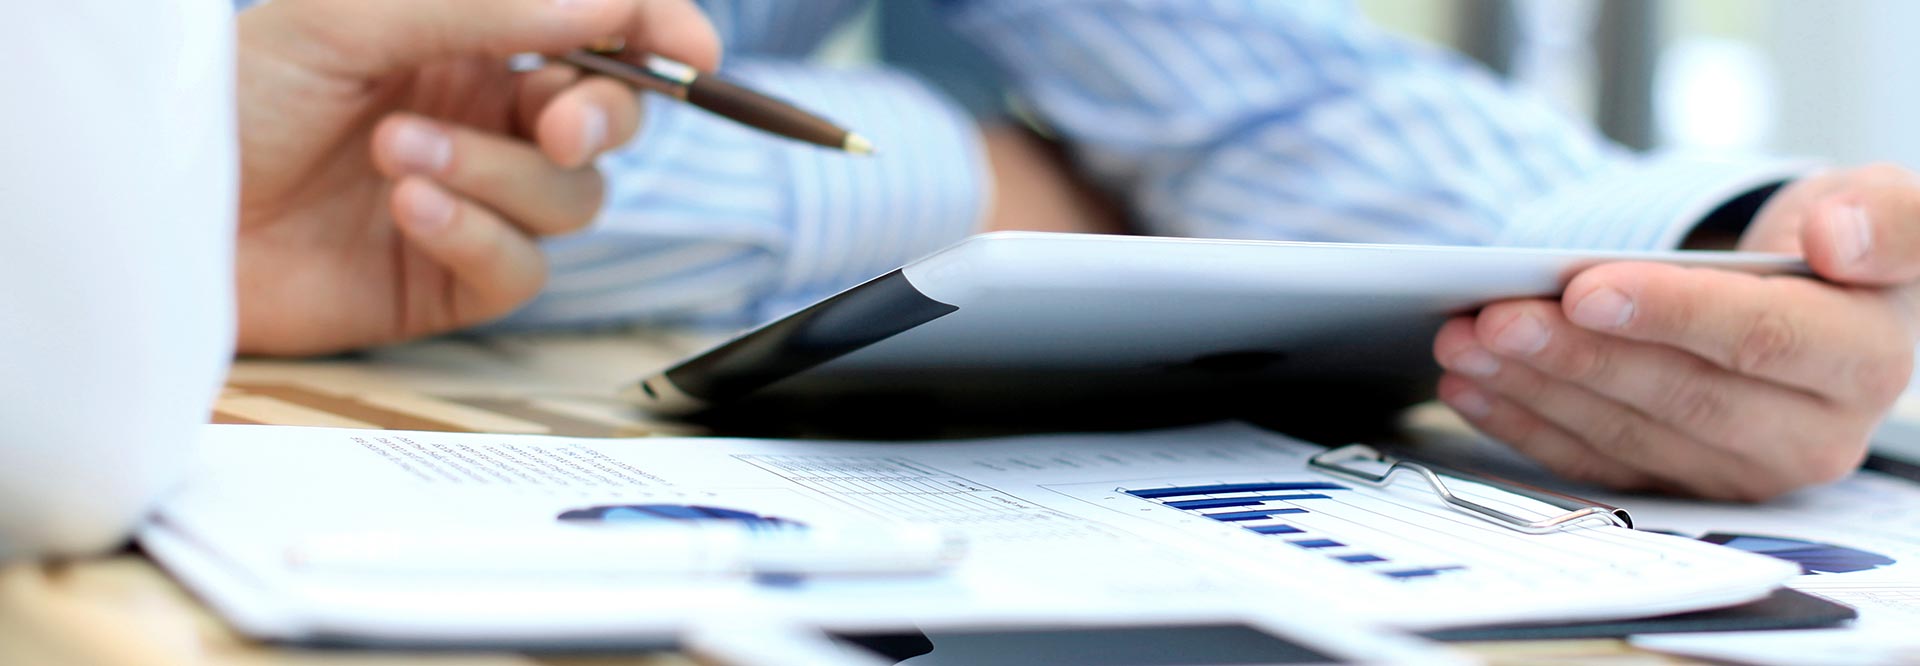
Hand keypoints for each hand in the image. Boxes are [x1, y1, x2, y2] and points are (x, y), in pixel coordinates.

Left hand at [234, 0, 718, 354]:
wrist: (166, 215)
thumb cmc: (237, 98)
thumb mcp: (355, 20)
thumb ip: (489, 6)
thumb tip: (607, 2)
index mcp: (472, 41)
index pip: (600, 34)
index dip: (657, 35)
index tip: (687, 47)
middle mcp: (485, 119)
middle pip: (609, 120)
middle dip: (599, 113)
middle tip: (552, 117)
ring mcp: (477, 203)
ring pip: (570, 197)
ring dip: (495, 173)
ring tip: (397, 154)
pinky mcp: (453, 284)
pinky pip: (521, 266)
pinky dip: (476, 234)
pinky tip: (408, 207)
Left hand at [1433, 164, 1919, 499]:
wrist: (1815, 305)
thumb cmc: (1835, 249)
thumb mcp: (1879, 208)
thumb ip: (1885, 219)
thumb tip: (1837, 240)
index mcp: (1864, 361)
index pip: (1759, 339)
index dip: (1668, 314)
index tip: (1584, 287)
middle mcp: (1812, 436)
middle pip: (1676, 396)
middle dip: (1574, 355)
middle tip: (1492, 317)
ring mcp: (1741, 471)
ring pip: (1624, 434)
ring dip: (1533, 387)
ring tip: (1463, 341)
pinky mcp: (1681, 486)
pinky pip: (1594, 462)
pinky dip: (1525, 423)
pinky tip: (1471, 386)